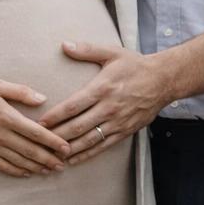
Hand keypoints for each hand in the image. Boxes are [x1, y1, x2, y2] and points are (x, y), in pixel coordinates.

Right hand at [0, 10, 67, 176]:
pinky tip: (27, 173)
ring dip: (36, 167)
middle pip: (30, 150)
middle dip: (49, 158)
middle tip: (63, 164)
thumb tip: (43, 99)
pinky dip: (16, 171)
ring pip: (18, 161)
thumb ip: (21, 92)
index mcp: (6, 116)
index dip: (53, 141)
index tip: (66, 147)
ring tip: (50, 170)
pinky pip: (2, 166)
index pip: (35, 132)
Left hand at [39, 42, 167, 163]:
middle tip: (40, 142)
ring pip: (88, 140)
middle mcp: (108, 107)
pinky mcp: (124, 131)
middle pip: (77, 126)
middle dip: (57, 136)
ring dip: (69, 149)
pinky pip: (102, 146)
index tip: (40, 122)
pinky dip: (86, 155)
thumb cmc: (135, 65)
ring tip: (52, 154)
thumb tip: (64, 45)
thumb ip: (86, 50)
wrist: (163, 80)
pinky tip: (73, 159)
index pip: (73, 106)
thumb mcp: (111, 52)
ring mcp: (117, 122)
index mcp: (102, 88)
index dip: (55, 116)